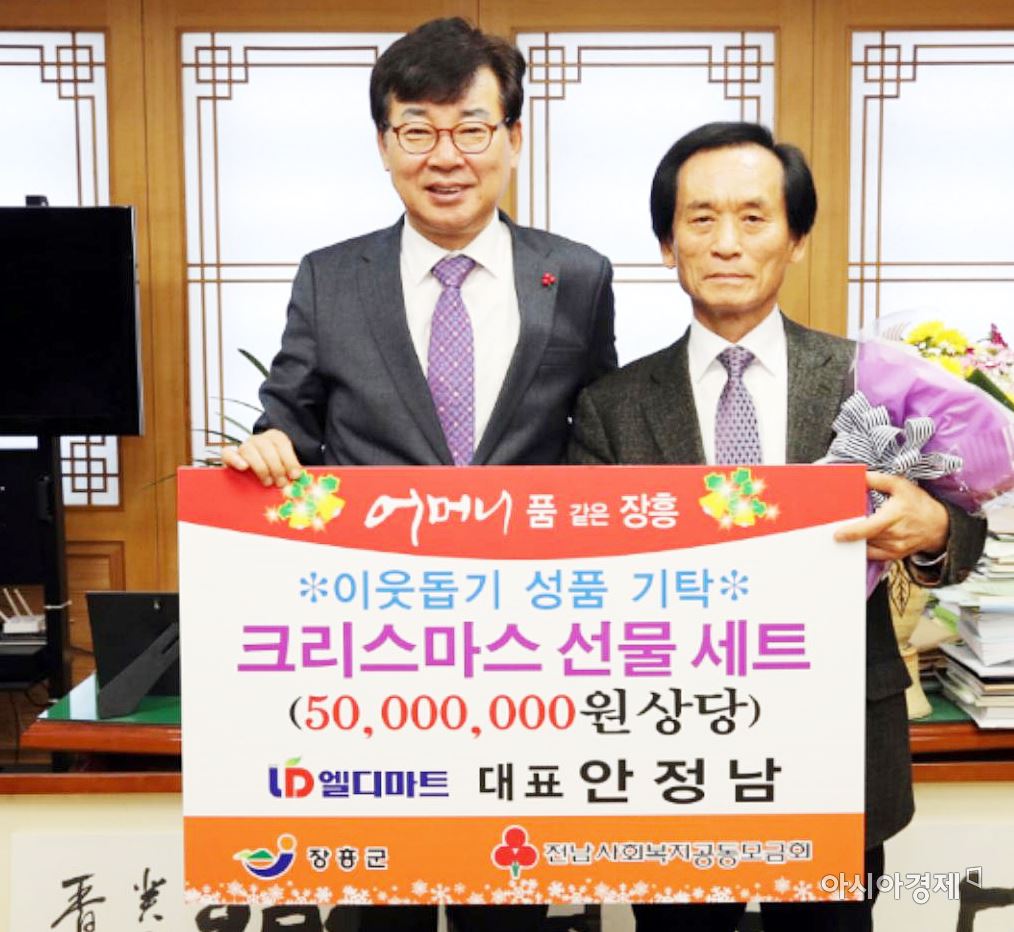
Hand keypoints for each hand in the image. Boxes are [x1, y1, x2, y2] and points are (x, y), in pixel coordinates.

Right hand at [221, 429, 302, 486]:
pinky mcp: (229, 455)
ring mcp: (244, 446)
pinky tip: (244, 467)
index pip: (281, 443)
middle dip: (276, 467)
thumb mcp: (287, 468)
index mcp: (275, 437)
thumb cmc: (276, 471)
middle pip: (266, 447)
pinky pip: (227, 453)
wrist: (260, 468)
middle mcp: (259, 439)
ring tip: (268, 482)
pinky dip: (235, 459)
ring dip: (260, 467)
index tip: (295, 475)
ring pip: (249, 450)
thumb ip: (291, 471)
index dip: (289, 460)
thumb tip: (298, 479)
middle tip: (282, 483)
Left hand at [833, 472, 948, 561]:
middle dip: (849, 534)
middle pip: (865, 538)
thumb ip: (878, 480)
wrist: (939, 526)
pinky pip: (874, 555)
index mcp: (893, 517)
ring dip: (856, 541)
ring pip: (868, 547)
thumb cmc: (919, 504)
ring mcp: (894, 548)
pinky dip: (864, 549)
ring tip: (846, 533)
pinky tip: (857, 541)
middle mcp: (894, 535)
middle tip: (833, 529)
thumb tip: (859, 476)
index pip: (870, 528)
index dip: (852, 533)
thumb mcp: (900, 485)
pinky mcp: (894, 555)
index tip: (837, 534)